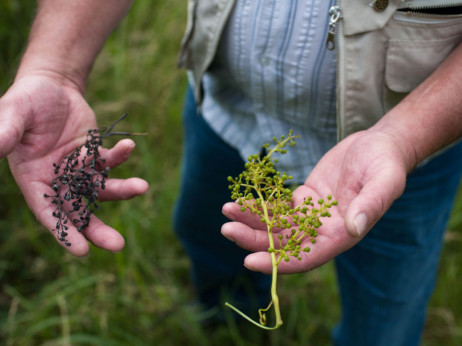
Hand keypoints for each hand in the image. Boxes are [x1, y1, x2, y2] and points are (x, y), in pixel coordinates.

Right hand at [0, 73, 147, 255]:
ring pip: (101, 189)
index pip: (48, 212)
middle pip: (78, 211)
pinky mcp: (95, 155)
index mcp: (33, 179)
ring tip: (142, 187)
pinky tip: (129, 146)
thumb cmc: (26, 99)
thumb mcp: (13, 113)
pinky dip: (121, 156)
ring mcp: (78, 169)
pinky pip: (111, 161)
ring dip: (122, 191)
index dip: (64, 232)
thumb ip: (5, 132)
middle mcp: (57, 180)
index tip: (82, 251)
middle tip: (118, 245)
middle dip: (98, 230)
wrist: (51, 85)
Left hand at [221, 129, 408, 273]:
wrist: (378, 146)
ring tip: (227, 209)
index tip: (249, 261)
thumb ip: (371, 204)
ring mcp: (311, 216)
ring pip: (275, 225)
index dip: (278, 262)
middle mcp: (323, 231)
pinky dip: (259, 205)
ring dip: (251, 220)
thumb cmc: (386, 163)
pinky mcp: (304, 199)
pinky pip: (277, 207)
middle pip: (283, 243)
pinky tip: (240, 199)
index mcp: (341, 235)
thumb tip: (354, 228)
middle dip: (254, 238)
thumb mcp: (384, 181)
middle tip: (227, 228)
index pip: (306, 257)